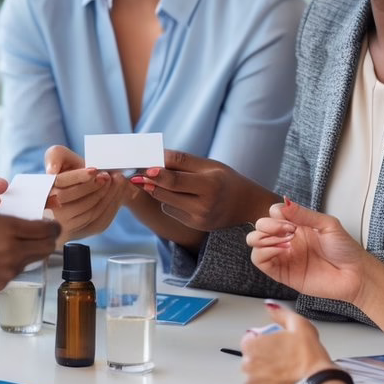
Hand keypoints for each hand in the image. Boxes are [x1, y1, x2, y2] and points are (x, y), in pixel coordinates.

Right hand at [0, 211, 59, 301]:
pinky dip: (11, 265)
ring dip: (29, 253)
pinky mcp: (1, 284)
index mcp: (10, 230)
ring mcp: (8, 270)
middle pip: (47, 248)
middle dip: (48, 241)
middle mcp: (14, 252)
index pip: (47, 230)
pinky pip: (15, 272)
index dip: (54, 226)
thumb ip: (5, 219)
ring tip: (9, 246)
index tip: (52, 224)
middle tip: (41, 235)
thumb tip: (23, 222)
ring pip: (32, 260)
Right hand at [45, 145, 129, 242]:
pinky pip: (99, 222)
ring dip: (108, 195)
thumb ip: (55, 156)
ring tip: (117, 180)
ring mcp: (66, 226)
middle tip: (108, 175)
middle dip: (96, 187)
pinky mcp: (81, 232)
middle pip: (77, 201)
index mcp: (44, 192)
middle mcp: (52, 213)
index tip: (94, 170)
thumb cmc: (68, 172)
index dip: (79, 177)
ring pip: (90, 212)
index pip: (61, 185)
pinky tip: (117, 194)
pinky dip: (112, 207)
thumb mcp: (58, 158)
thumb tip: (52, 171)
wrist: (75, 192)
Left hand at [129, 150, 277, 231]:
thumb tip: (154, 157)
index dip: (156, 174)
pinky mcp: (194, 226)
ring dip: (159, 190)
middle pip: (166, 193)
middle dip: (150, 182)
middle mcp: (204, 205)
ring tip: (162, 180)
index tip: (144, 169)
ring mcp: (198, 219)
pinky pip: (171, 210)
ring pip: (165, 202)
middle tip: (138, 173)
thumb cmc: (225, 180)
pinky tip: (181, 195)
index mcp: (210, 185)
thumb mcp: (208, 165)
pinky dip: (170, 200)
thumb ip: (181, 161)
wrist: (245, 206)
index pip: (175, 181)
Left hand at [240, 303, 334, 383]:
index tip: (275, 346)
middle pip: (251, 359)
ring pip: (256, 378)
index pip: (249, 340)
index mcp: (253, 347)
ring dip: (267, 377)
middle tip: (284, 361)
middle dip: (264, 359)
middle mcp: (248, 368)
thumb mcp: (300, 325)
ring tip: (286, 376)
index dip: (263, 341)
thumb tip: (271, 307)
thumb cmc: (309, 359)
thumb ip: (281, 313)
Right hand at [247, 199, 368, 304]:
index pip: (273, 213)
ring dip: (264, 238)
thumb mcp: (328, 224)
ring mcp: (283, 256)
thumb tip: (285, 204)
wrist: (355, 275)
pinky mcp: (281, 273)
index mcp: (297, 225)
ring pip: (254, 243)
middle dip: (268, 226)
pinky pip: (260, 261)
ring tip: (286, 243)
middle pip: (259, 226)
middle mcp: (287, 239)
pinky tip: (281, 251)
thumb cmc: (346, 250)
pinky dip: (263, 252)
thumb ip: (304, 215)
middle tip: (288, 231)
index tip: (291, 221)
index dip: (277, 215)